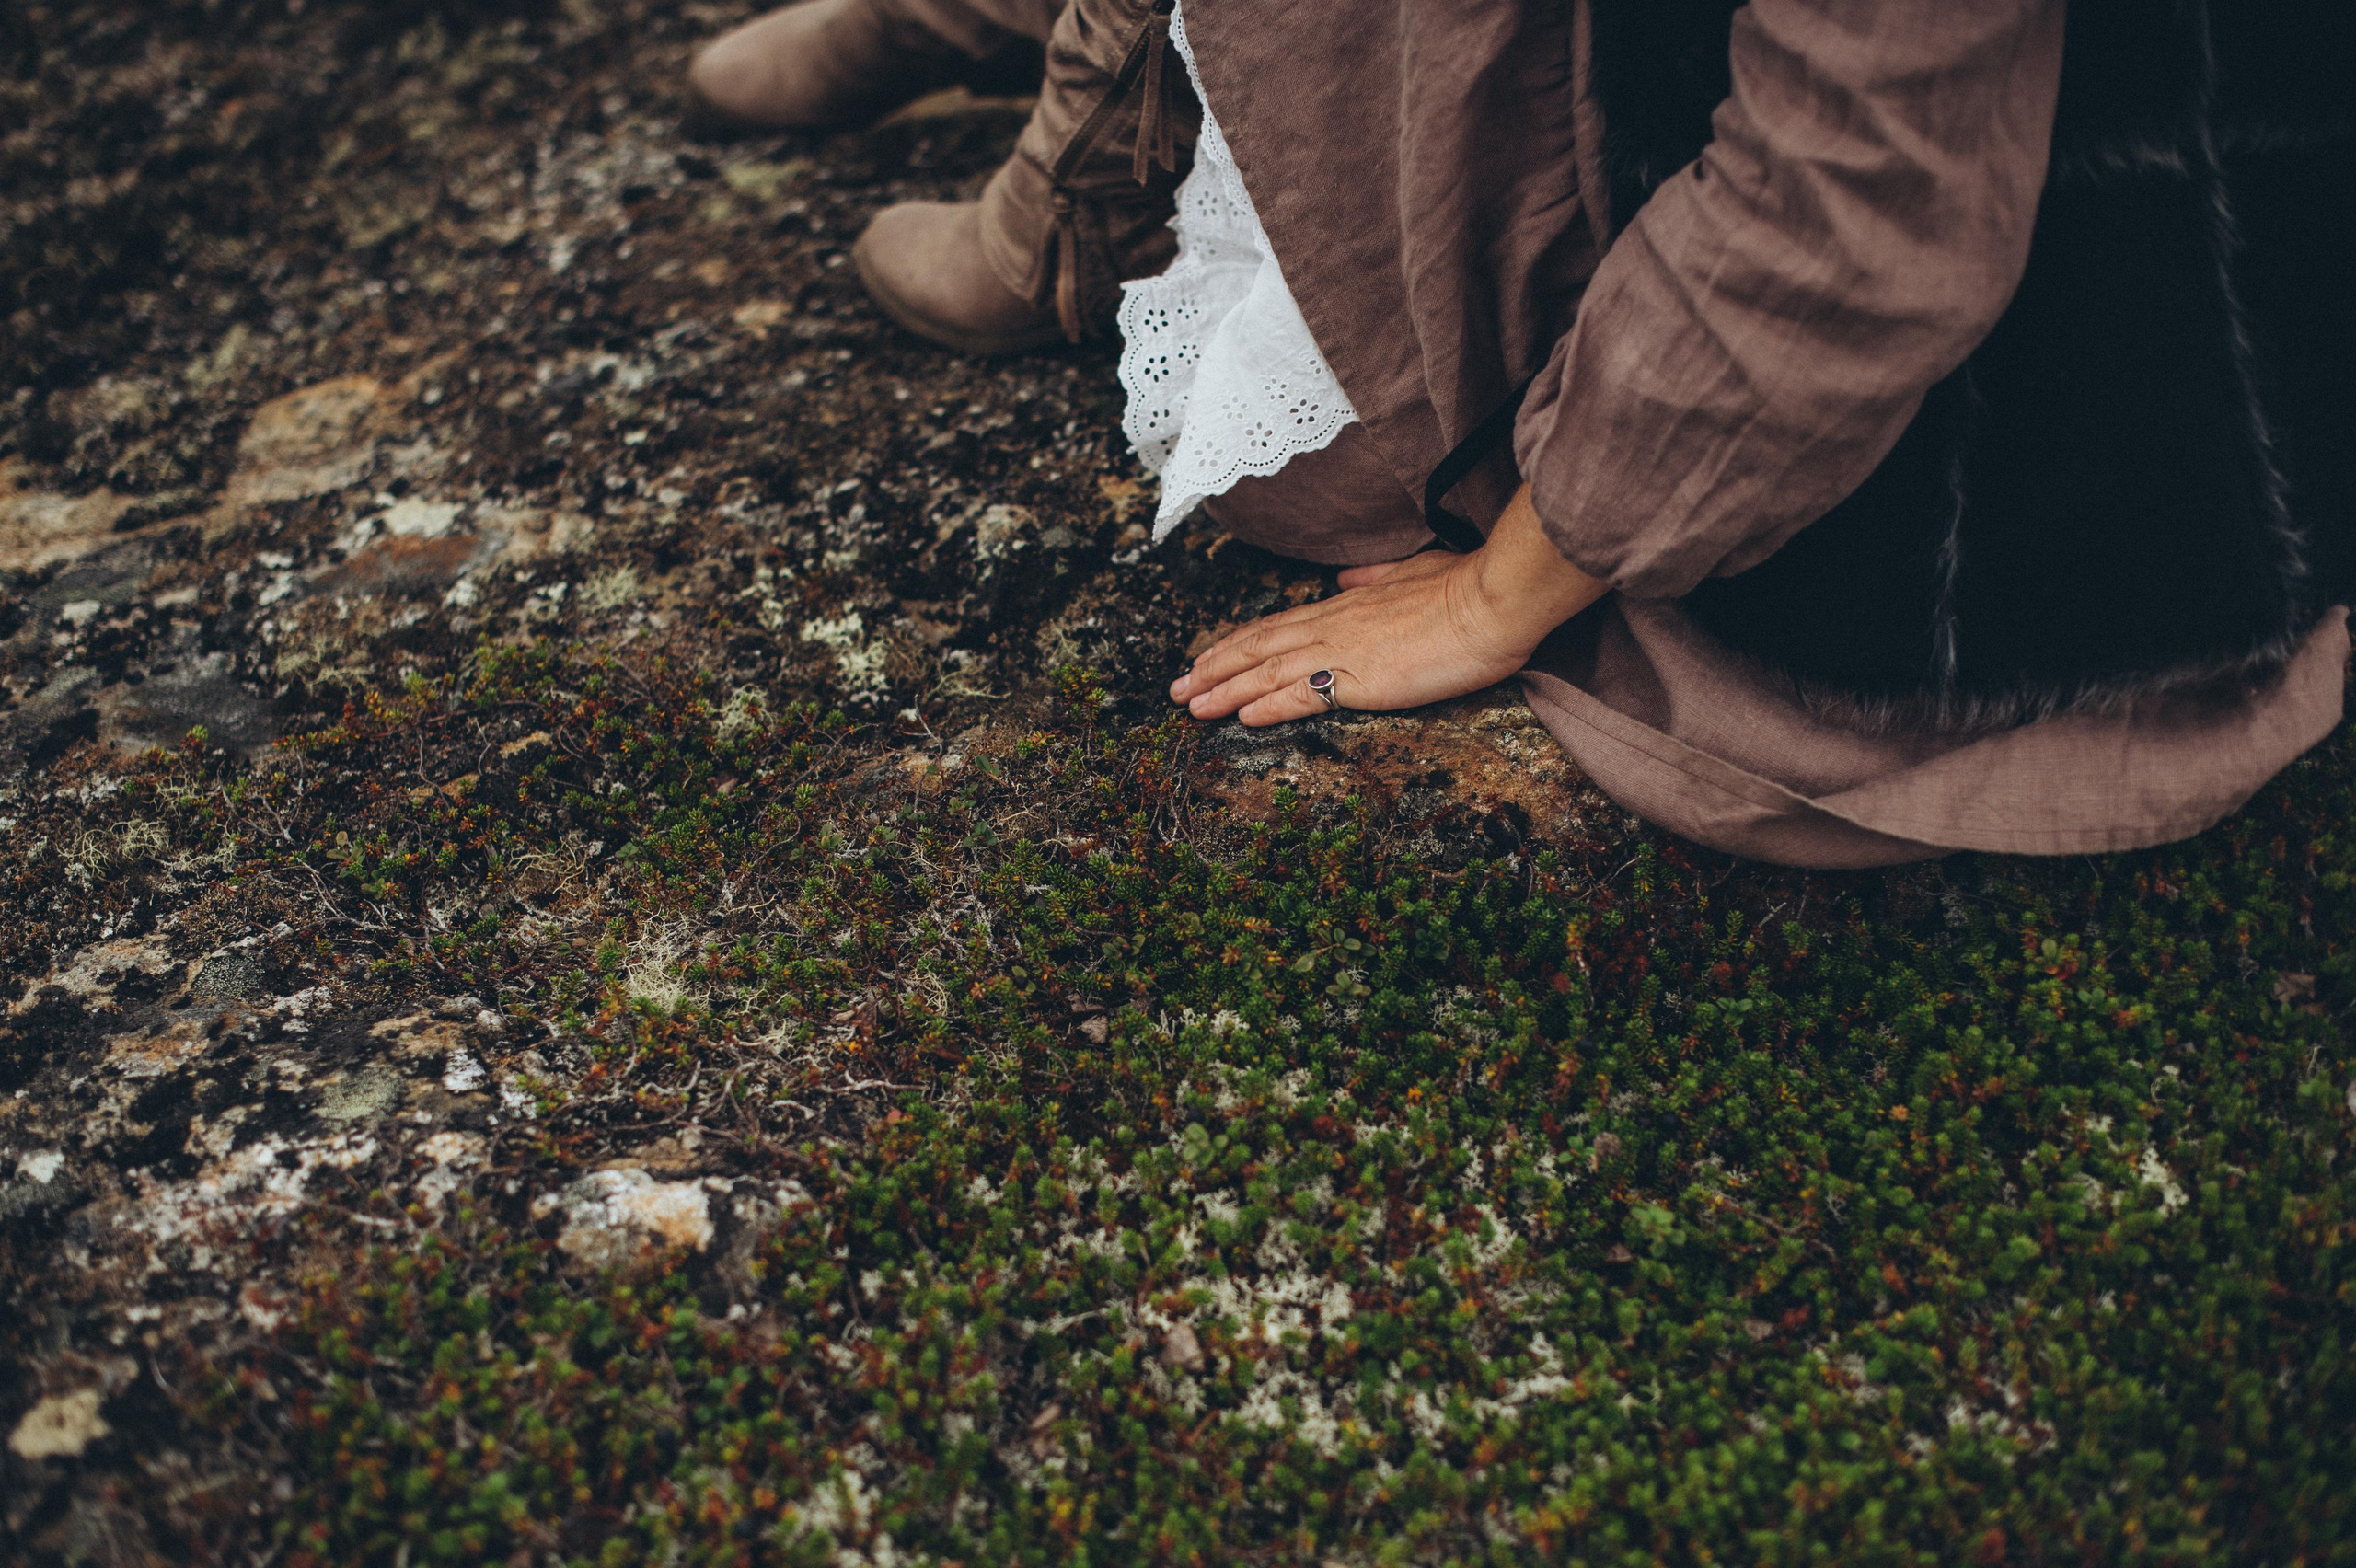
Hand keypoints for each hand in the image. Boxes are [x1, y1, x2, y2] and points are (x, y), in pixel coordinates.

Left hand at [1169, 483, 1608, 724]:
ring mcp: (1343, 651)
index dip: (1236, 643)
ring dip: (1224, 690)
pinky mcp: (1361, 679)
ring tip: (1189, 706)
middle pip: (1258, 647)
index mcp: (1345, 605)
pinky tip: (1241, 718)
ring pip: (1267, 670)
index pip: (1276, 626)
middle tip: (1176, 689)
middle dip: (1212, 668)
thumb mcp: (1413, 572)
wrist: (1494, 601)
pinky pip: (1303, 694)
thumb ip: (1375, 577)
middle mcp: (1333, 625)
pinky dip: (1267, 705)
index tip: (1206, 658)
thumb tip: (1346, 576)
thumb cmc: (1465, 589)